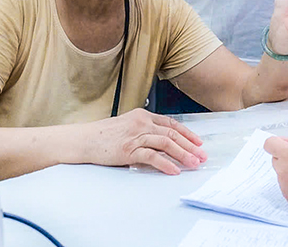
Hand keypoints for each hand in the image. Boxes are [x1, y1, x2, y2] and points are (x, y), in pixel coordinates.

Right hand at [79, 108, 206, 174]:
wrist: (85, 139)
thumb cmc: (105, 135)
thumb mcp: (128, 125)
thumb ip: (145, 130)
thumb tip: (164, 142)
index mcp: (143, 116)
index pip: (171, 123)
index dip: (187, 133)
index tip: (198, 142)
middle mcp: (142, 123)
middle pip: (172, 134)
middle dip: (190, 146)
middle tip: (201, 156)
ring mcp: (136, 136)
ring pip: (166, 144)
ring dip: (182, 154)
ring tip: (193, 163)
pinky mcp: (129, 150)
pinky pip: (152, 157)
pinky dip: (165, 164)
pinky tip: (174, 170)